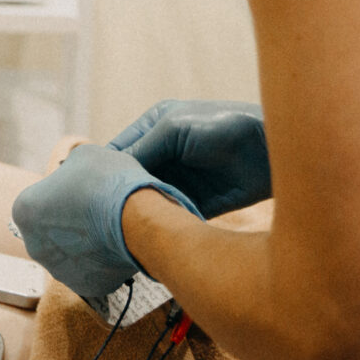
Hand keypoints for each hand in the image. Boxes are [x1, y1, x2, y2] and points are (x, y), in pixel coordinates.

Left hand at [11, 145, 198, 303]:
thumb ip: (70, 168)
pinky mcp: (84, 288)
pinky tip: (118, 248)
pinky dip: (104, 264)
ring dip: (86, 245)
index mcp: (24, 210)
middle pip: (52, 232)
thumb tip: (75, 173)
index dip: (63, 194)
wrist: (138, 218)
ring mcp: (58, 271)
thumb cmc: (108, 181)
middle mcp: (34, 246)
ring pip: (72, 255)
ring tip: (112, 230)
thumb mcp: (84, 156)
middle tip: (97, 212)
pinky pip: (92, 272)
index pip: (39, 201)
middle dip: (71, 224)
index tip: (82, 192)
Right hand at [108, 99, 271, 219]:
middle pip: (132, 177)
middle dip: (121, 193)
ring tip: (122, 225)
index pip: (120, 150)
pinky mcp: (195, 202)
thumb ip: (141, 148)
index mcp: (155, 128)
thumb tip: (111, 173)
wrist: (269, 150)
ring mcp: (179, 178)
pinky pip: (169, 214)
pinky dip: (160, 222)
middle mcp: (164, 153)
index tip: (90, 190)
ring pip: (148, 198)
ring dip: (139, 210)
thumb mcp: (173, 128)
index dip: (106, 169)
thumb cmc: (222, 127)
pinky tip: (149, 232)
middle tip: (103, 214)